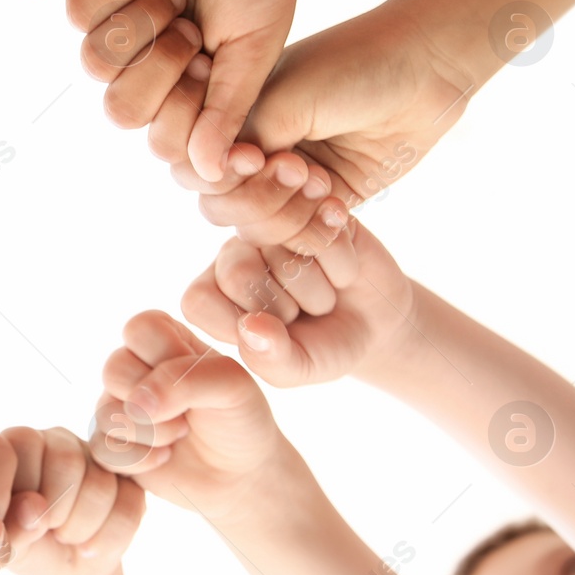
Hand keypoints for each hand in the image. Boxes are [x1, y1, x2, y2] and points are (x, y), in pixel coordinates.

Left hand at [3, 425, 145, 574]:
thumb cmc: (25, 549)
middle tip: (42, 530)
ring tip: (64, 536)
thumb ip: (1, 535)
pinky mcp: (124, 474)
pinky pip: (129, 504)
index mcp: (5, 447)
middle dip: (53, 513)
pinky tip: (90, 543)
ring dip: (79, 528)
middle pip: (64, 460)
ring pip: (100, 484)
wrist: (64, 568)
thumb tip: (32, 510)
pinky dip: (107, 539)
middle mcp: (46, 438)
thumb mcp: (1, 550)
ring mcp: (88, 452)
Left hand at [69, 0, 305, 180]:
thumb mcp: (254, 47)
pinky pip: (79, 14)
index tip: (212, 70)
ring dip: (141, 25)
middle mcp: (148, 65)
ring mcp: (117, 26)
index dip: (181, 115)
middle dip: (159, 70)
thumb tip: (211, 174)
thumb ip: (228, 110)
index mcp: (190, 89)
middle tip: (192, 29)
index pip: (162, 140)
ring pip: (95, 63)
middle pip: (121, 111)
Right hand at [92, 311, 284, 521]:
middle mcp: (134, 366)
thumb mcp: (231, 385)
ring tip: (179, 435)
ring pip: (105, 411)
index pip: (139, 329)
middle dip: (159, 401)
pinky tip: (164, 457)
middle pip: (114, 369)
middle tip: (189, 413)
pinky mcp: (109, 443)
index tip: (197, 378)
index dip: (166, 357)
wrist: (239, 472)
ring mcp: (117, 404)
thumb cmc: (238, 419)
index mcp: (163, 338)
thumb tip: (136, 404)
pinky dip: (141, 459)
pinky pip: (102, 448)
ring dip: (152, 433)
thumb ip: (186, 378)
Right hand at [174, 0, 477, 218]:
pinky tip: (341, 208)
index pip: (192, 162)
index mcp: (231, 113)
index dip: (220, 173)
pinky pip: (300, 238)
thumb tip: (211, 178)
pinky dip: (316, 232)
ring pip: (257, 229)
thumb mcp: (287, 99)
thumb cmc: (354, 67)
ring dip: (290, 215)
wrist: (427, 69)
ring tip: (326, 185)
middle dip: (258, 198)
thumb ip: (244, 140)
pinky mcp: (323, 201)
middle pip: (219, 205)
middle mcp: (251, 148)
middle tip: (303, 169)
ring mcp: (286, 179)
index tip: (260, 155)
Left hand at [179, 219, 417, 387]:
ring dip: (319, 291)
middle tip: (304, 315)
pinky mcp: (311, 207)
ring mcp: (270, 226)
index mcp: (210, 293)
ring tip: (325, 296)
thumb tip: (250, 328)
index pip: (197, 302)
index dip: (241, 325)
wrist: (377, 323)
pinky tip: (344, 274)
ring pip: (282, 254)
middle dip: (286, 308)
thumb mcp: (298, 367)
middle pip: (237, 274)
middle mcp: (231, 254)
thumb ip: (269, 359)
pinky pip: (323, 233)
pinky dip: (343, 266)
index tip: (274, 337)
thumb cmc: (325, 347)